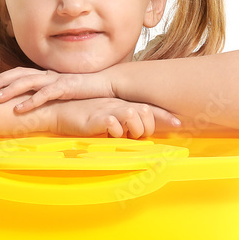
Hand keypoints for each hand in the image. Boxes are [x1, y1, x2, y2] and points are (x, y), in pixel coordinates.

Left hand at [0, 67, 114, 112]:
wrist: (109, 84)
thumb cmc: (87, 89)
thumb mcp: (65, 90)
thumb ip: (51, 93)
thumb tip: (38, 100)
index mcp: (47, 75)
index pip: (21, 72)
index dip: (5, 77)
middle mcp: (49, 75)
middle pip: (19, 74)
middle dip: (0, 81)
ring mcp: (57, 80)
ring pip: (28, 83)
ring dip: (10, 90)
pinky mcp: (66, 87)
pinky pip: (45, 94)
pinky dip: (31, 101)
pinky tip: (19, 109)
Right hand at [49, 97, 181, 138]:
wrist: (59, 111)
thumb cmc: (83, 117)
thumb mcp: (107, 118)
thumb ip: (123, 123)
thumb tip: (139, 134)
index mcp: (123, 104)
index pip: (150, 108)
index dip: (165, 116)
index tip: (179, 123)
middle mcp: (119, 104)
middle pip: (147, 113)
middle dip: (148, 128)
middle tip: (137, 135)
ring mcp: (109, 109)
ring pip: (134, 116)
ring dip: (134, 130)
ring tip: (124, 135)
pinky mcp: (97, 117)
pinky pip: (115, 124)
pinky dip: (116, 131)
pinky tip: (109, 133)